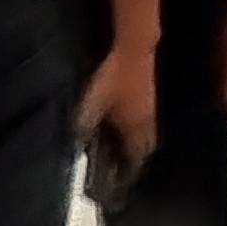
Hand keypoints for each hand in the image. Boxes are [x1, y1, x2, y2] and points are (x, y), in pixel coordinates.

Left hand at [78, 43, 158, 178]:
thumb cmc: (114, 78)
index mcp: (134, 125)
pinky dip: (135, 122)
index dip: (131, 168)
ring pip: (147, 128)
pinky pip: (144, 115)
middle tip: (125, 159)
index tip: (124, 176)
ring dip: (137, 137)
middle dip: (137, 153)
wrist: (134, 49)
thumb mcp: (92, 103)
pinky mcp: (148, 92)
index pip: (138, 154)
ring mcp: (149, 104)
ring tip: (122, 140)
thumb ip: (85, 124)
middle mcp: (146, 118)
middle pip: (147, 144)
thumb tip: (77, 141)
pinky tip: (123, 116)